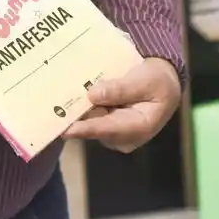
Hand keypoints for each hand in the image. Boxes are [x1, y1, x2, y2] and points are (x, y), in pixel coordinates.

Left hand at [63, 57, 181, 153]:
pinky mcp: (107, 127)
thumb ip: (121, 89)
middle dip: (76, 117)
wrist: (163, 83)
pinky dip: (83, 107)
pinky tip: (72, 96)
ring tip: (61, 97)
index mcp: (140, 128)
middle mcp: (125, 138)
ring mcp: (115, 134)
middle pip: (95, 127)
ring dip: (78, 110)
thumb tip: (92, 95)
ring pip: (90, 122)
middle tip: (55, 105)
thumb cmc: (158, 81)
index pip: (108, 129)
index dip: (86, 129)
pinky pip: (91, 118)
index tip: (65, 130)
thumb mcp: (145, 80)